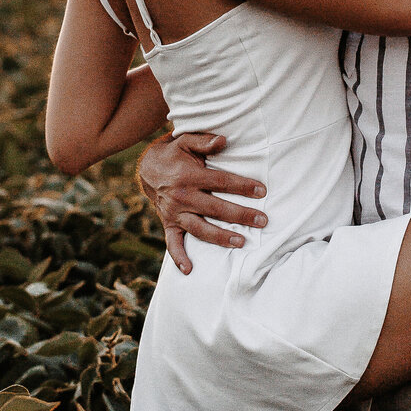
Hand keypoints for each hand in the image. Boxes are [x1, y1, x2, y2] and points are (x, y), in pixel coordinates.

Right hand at [136, 132, 266, 274]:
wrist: (148, 168)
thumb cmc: (175, 153)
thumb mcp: (186, 140)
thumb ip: (205, 141)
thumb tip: (224, 140)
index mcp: (189, 176)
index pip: (221, 182)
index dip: (242, 186)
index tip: (262, 191)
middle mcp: (182, 197)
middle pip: (216, 208)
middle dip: (240, 215)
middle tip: (262, 220)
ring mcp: (174, 213)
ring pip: (200, 228)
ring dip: (220, 237)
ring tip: (241, 242)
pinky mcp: (168, 224)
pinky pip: (172, 243)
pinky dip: (179, 257)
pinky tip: (189, 270)